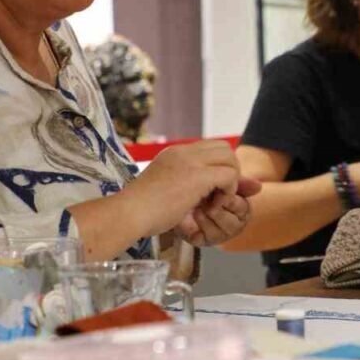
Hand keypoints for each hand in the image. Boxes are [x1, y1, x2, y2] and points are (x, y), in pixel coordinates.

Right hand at [128, 142, 260, 238]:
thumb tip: (216, 188)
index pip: (210, 147)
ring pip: (230, 158)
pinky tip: (213, 206)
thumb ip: (189, 187)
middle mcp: (184, 152)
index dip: (218, 167)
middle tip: (219, 194)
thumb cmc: (141, 210)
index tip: (213, 190)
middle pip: (225, 148)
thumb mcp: (168, 192)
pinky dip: (229, 191)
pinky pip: (230, 175)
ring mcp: (191, 161)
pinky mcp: (198, 176)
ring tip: (216, 201)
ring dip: (231, 181)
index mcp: (175, 154)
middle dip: (230, 170)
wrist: (129, 212)